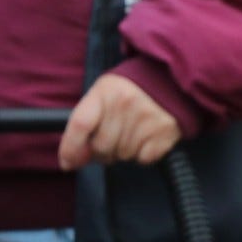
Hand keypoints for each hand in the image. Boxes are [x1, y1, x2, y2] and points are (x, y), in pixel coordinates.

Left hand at [59, 74, 181, 170]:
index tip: (69, 162)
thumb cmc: (132, 89)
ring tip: (133, 133)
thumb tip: (70, 162)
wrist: (173, 79)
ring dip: (123, 151)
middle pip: (101, 147)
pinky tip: (147, 137)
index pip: (80, 125)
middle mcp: (126, 104)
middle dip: (102, 151)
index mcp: (106, 91)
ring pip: (122, 155)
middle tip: (112, 139)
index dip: (70, 148)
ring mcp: (147, 118)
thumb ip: (84, 122)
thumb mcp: (104, 93)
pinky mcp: (165, 132)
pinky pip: (143, 158)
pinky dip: (143, 154)